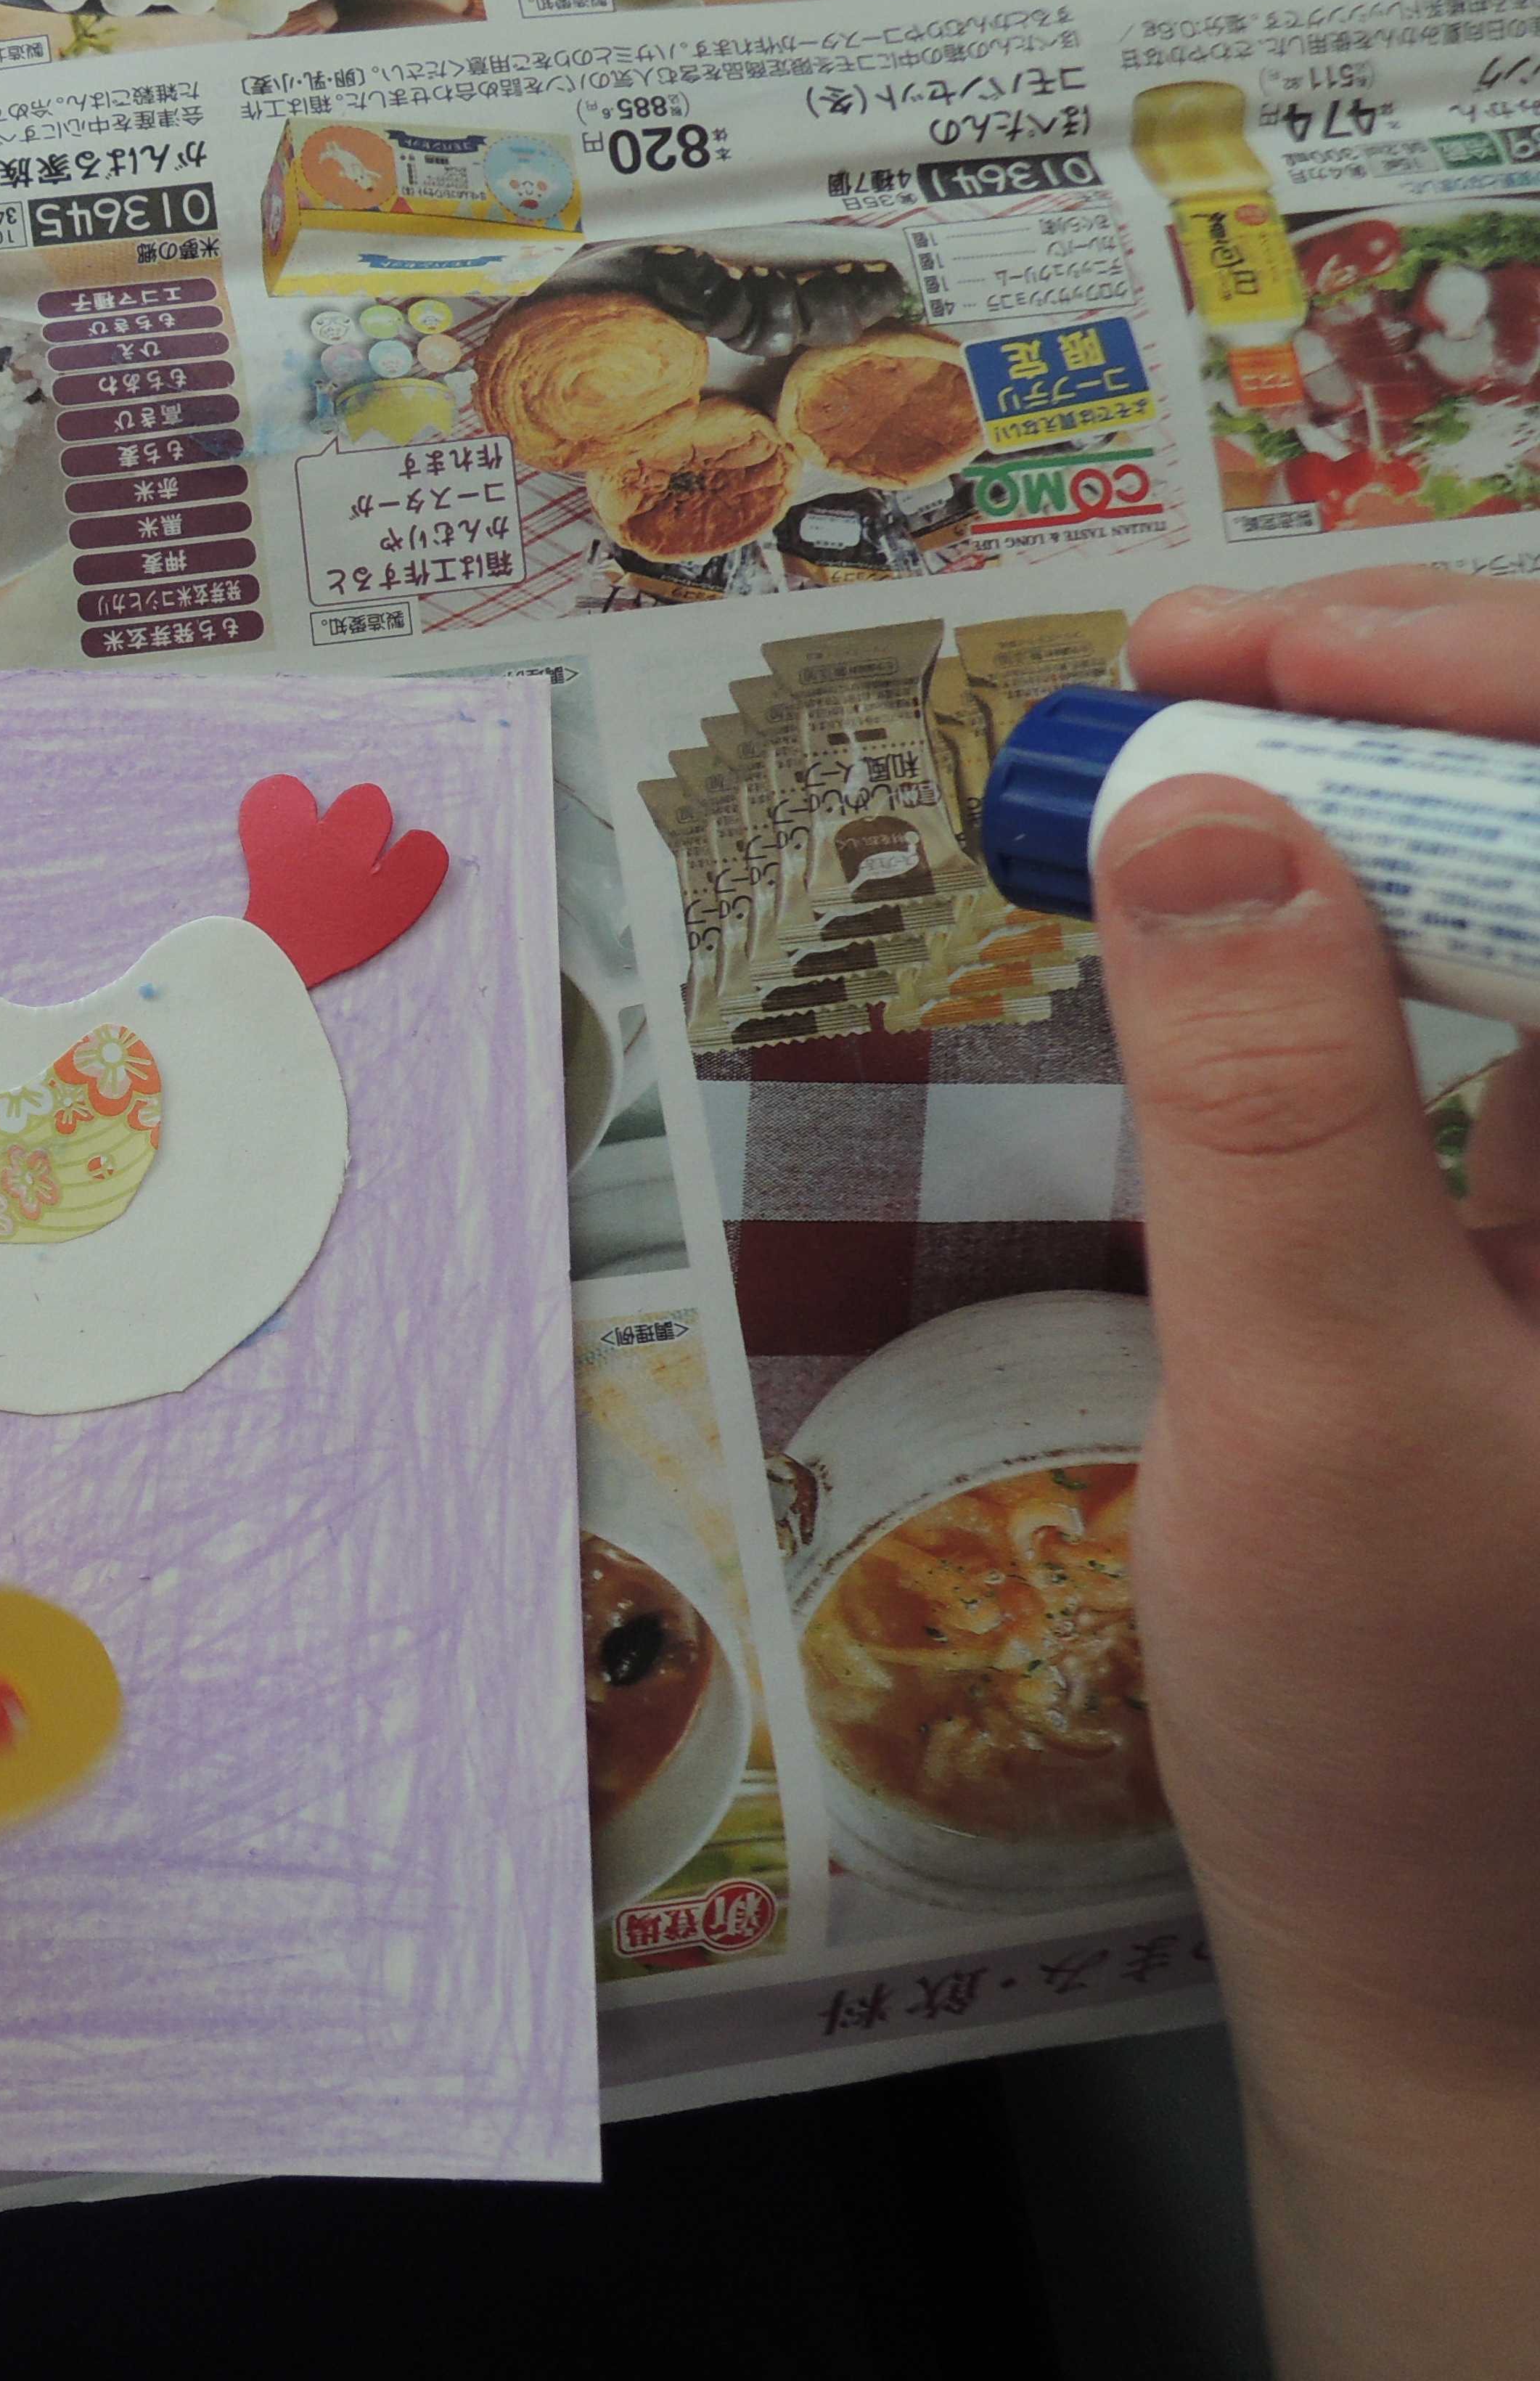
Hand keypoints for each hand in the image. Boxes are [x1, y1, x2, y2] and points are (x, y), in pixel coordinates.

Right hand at [1102, 570, 1539, 2378]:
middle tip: (1156, 693)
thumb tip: (1200, 810)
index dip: (1476, 672)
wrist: (1481, 1992)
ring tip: (1157, 765)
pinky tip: (1215, 919)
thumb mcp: (1323, 1417)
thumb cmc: (1419, 1746)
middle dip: (1400, 711)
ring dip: (1365, 806)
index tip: (1230, 657)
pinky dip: (1349, 938)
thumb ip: (1268, 1107)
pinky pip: (1492, 1020)